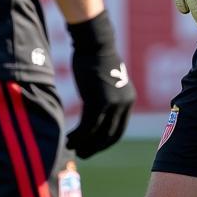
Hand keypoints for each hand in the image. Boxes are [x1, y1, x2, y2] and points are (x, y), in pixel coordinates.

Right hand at [66, 11, 135, 157]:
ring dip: (84, 144)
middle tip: (81, 154)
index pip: (118, 130)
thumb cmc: (96, 58)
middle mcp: (123, 104)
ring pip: (97, 134)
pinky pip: (87, 126)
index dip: (104, 142)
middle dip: (94, 148)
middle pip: (110, 136)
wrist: (94, 43)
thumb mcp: (105, 81)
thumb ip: (105, 97)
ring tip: (71, 147)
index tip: (92, 148)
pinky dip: (78, 135)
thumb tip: (96, 110)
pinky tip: (68, 138)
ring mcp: (112, 104)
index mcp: (128, 100)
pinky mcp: (98, 101)